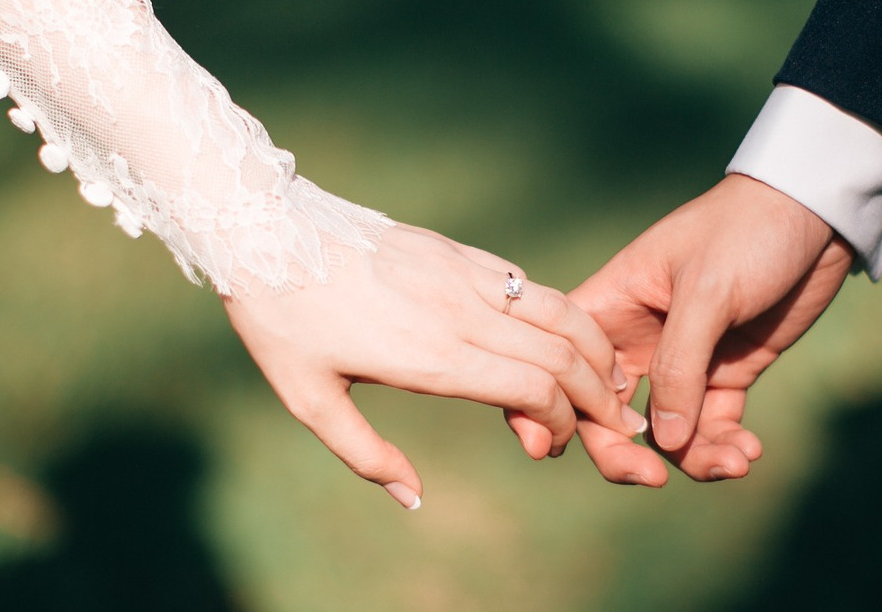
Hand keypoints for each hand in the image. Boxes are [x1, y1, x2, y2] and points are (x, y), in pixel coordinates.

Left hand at [223, 223, 647, 508]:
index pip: (533, 388)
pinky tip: (566, 335)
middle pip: (563, 353)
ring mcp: (463, 275)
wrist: (264, 229)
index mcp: (432, 356)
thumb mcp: (309, 400)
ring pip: (559, 310)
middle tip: (616, 424)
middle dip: (600, 395)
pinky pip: (526, 283)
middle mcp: (460, 312)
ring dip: (596, 348)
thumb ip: (366, 455)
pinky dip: (562, 313)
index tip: (550, 445)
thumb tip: (413, 499)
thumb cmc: (282, 321)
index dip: (561, 422)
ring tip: (612, 379)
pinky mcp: (456, 251)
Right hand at [569, 174, 853, 484]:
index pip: (564, 366)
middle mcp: (636, 339)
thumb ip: (680, 366)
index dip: (553, 408)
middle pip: (607, 414)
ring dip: (692, 457)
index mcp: (610, 306)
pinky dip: (725, 446)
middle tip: (654, 480)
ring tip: (734, 462)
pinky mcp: (726, 372)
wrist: (816, 213)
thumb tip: (663, 443)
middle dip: (625, 454)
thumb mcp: (707, 291)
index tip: (562, 448)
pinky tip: (749, 452)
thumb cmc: (746, 231)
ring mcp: (682, 360)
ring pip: (665, 432)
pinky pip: (712, 426)